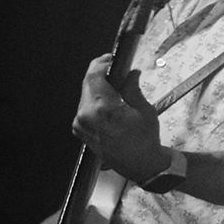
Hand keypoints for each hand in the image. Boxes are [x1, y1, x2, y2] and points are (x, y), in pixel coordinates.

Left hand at [71, 63, 167, 181]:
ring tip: (114, 90)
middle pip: (87, 84)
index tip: (109, 59)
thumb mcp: (144, 110)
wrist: (139, 164)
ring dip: (98, 89)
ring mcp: (80, 123)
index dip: (100, 63)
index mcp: (103, 108)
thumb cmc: (145, 138)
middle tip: (116, 72)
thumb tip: (130, 73)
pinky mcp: (79, 129)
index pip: (93, 76)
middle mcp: (86, 115)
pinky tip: (108, 105)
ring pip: (85, 95)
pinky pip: (84, 108)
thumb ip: (132, 88)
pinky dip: (94, 102)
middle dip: (100, 75)